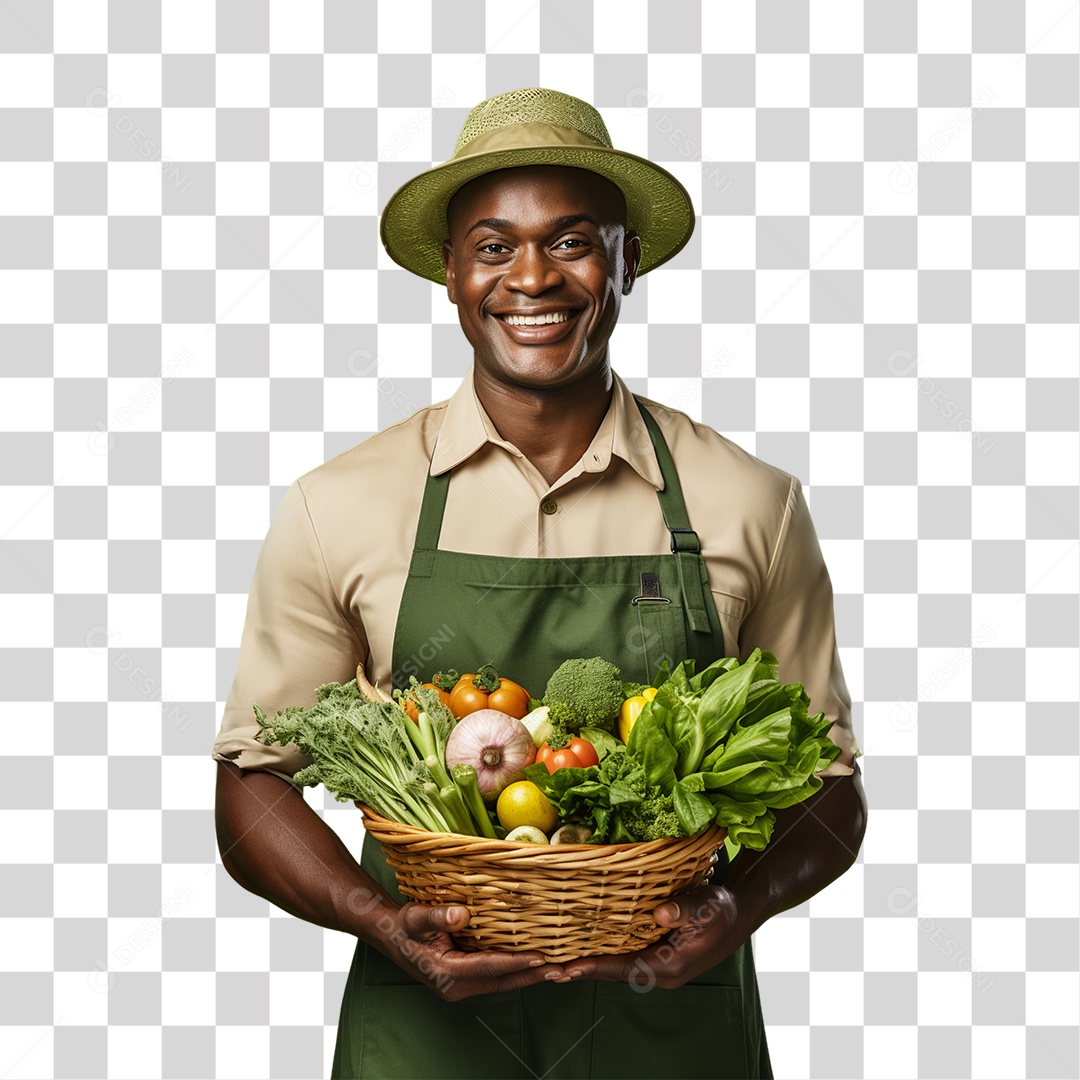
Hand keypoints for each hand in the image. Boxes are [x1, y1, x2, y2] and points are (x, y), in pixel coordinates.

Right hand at [370, 901, 566, 1000]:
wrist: (391, 937)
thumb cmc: (404, 927)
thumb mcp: (416, 918)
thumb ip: (438, 917)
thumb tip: (461, 914)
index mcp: (447, 973)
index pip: (489, 967)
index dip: (516, 961)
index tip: (541, 956)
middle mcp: (457, 986)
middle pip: (503, 981)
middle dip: (533, 975)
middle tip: (563, 968)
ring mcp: (463, 986)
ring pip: (503, 982)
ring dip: (530, 975)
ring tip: (559, 968)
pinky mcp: (467, 980)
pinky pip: (497, 977)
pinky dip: (518, 971)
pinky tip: (536, 963)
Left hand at [550, 885, 747, 990]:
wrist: (735, 914)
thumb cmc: (721, 910)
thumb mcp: (706, 908)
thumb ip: (684, 911)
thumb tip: (662, 913)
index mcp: (669, 966)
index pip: (624, 969)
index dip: (594, 967)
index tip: (566, 968)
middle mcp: (659, 971)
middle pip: (613, 972)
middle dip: (580, 969)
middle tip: (544, 968)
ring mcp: (655, 964)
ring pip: (614, 966)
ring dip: (585, 963)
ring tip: (550, 962)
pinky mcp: (652, 954)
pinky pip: (621, 956)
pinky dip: (599, 953)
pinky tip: (579, 947)